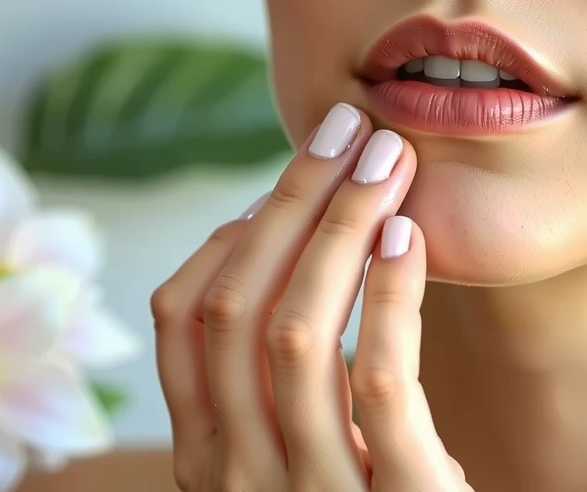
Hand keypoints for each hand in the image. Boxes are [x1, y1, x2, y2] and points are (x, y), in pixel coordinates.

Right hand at [152, 103, 472, 491]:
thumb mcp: (296, 449)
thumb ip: (275, 375)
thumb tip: (278, 237)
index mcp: (207, 458)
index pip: (179, 322)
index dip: (223, 238)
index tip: (275, 188)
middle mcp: (238, 475)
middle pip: (237, 306)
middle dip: (290, 202)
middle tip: (345, 128)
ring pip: (296, 332)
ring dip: (340, 228)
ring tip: (387, 163)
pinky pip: (377, 382)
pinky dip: (388, 297)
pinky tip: (408, 238)